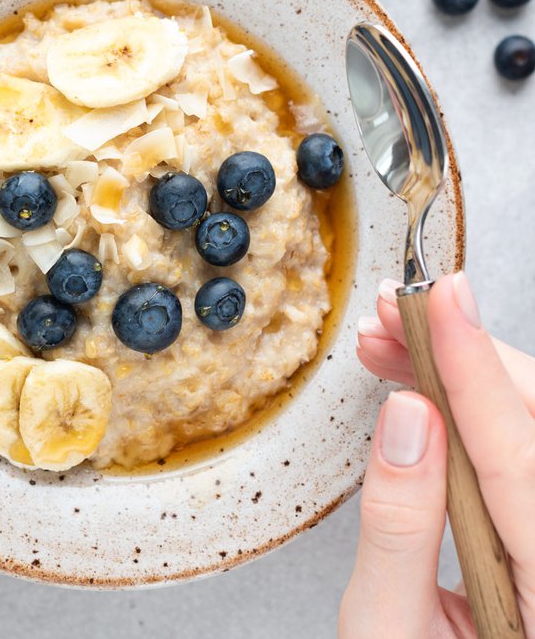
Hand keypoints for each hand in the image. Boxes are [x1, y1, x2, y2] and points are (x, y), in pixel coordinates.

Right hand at [340, 273, 534, 636]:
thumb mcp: (386, 631)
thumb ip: (399, 525)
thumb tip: (407, 418)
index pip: (519, 458)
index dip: (475, 368)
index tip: (443, 300)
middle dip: (467, 357)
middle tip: (394, 318)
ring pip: (534, 431)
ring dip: (464, 375)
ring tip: (391, 346)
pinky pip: (520, 453)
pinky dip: (472, 410)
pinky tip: (424, 390)